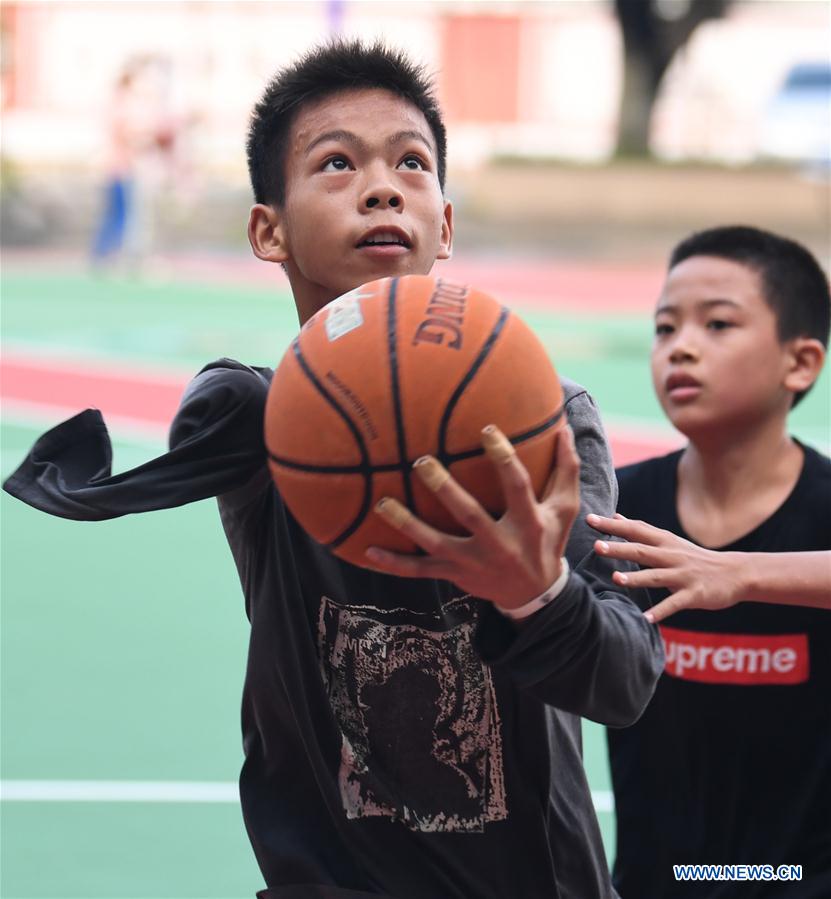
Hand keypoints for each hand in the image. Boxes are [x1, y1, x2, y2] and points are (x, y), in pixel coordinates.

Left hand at [366, 425, 579, 610]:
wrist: (536, 594)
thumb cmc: (547, 541)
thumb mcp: (564, 509)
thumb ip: (566, 470)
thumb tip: (565, 429)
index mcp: (528, 522)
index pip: (516, 486)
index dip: (503, 458)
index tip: (486, 429)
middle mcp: (500, 544)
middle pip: (469, 515)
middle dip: (445, 490)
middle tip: (422, 462)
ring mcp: (474, 562)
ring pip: (436, 544)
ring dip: (408, 525)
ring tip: (382, 504)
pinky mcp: (456, 575)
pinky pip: (420, 571)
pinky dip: (394, 564)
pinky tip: (368, 551)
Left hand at [586, 513, 745, 622]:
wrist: (735, 573)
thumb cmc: (694, 557)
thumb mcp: (668, 540)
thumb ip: (641, 532)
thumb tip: (615, 516)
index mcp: (664, 541)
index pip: (635, 530)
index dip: (612, 525)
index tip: (589, 519)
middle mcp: (671, 556)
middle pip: (641, 550)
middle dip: (619, 548)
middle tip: (597, 546)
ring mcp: (683, 575)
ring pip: (656, 576)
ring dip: (636, 577)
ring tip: (616, 579)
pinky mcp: (694, 594)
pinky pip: (675, 604)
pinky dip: (661, 611)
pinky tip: (646, 618)